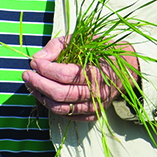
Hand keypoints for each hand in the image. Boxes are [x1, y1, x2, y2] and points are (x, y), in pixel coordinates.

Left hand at [22, 36, 139, 121]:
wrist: (129, 69)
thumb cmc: (105, 51)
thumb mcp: (85, 40)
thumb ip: (60, 46)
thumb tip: (37, 58)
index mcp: (99, 72)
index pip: (66, 75)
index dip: (46, 69)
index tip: (34, 62)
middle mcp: (98, 92)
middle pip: (60, 94)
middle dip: (38, 84)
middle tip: (26, 74)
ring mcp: (96, 106)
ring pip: (61, 108)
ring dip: (41, 96)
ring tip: (31, 84)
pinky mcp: (93, 115)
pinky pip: (67, 116)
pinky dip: (52, 106)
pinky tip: (44, 94)